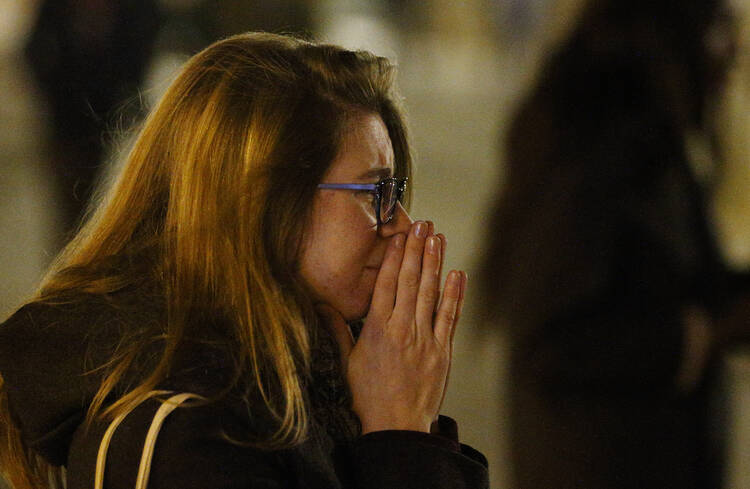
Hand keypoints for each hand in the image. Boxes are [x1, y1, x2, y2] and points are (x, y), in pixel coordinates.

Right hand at [320, 221, 466, 433]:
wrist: (397, 425)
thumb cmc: (369, 395)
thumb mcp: (348, 362)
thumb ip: (338, 330)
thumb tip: (322, 306)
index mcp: (377, 329)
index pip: (385, 284)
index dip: (393, 257)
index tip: (397, 236)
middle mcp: (402, 328)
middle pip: (409, 281)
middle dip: (416, 249)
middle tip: (422, 224)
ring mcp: (424, 338)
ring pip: (429, 292)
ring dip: (434, 263)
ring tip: (437, 238)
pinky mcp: (442, 350)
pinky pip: (449, 316)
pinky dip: (454, 294)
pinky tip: (456, 273)